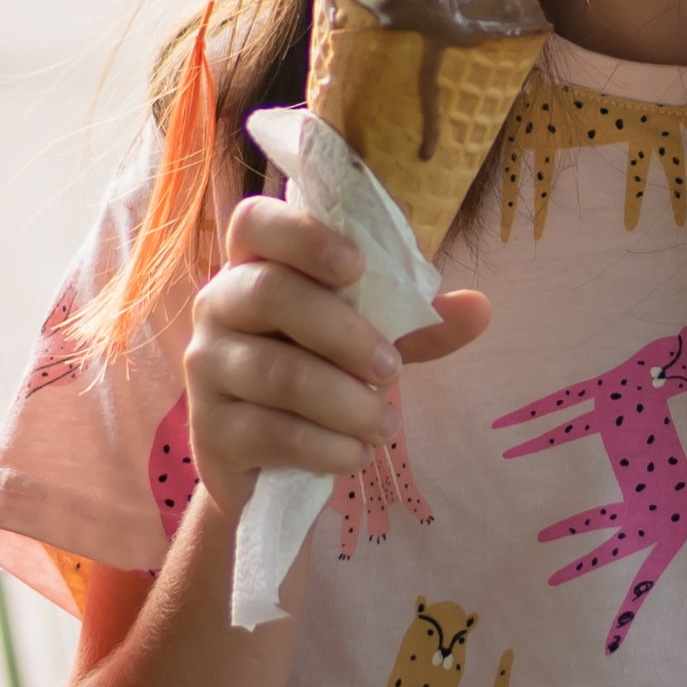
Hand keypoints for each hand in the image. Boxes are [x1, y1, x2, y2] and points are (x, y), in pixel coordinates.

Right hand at [183, 195, 487, 521]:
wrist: (270, 465)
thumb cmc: (320, 377)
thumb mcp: (369, 341)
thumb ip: (414, 321)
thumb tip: (481, 308)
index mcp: (255, 266)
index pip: (255, 221)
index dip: (303, 235)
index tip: (355, 266)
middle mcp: (217, 306)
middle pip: (270, 293)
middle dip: (344, 332)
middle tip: (391, 369)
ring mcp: (205, 368)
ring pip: (278, 373)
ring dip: (346, 402)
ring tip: (384, 425)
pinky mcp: (209, 430)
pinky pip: (273, 433)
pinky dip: (328, 447)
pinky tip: (356, 455)